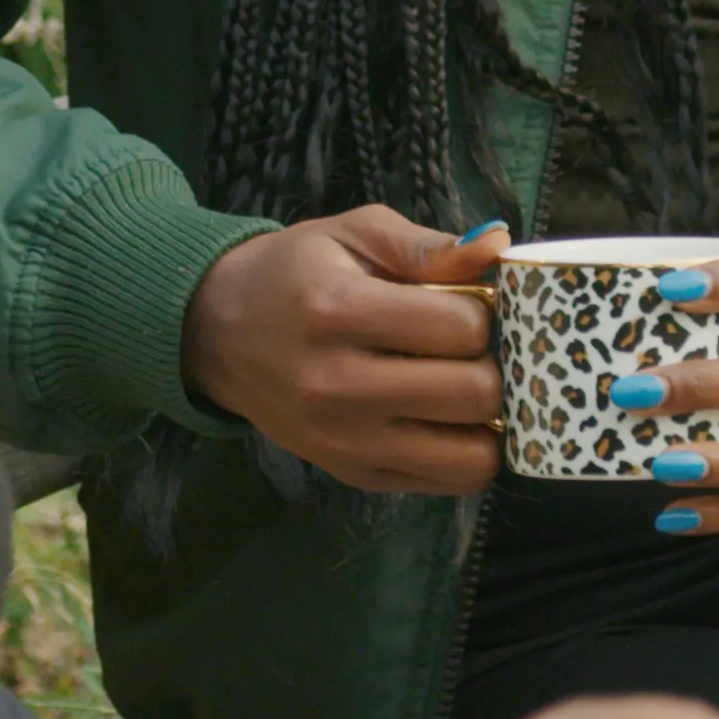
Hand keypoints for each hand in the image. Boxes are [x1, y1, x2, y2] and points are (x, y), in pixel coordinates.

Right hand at [182, 206, 507, 495]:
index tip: (469, 304)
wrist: (217, 333)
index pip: (460, 328)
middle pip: (473, 394)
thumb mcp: (354, 234)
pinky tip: (448, 417)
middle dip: (494, 365)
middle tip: (478, 349)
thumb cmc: (295, 273)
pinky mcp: (354, 476)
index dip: (484, 311)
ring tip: (470, 385)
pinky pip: (447, 483)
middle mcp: (338, 387)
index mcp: (337, 311)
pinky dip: (466, 452)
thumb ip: (429, 246)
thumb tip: (500, 247)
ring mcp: (345, 443)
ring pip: (472, 457)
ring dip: (489, 420)